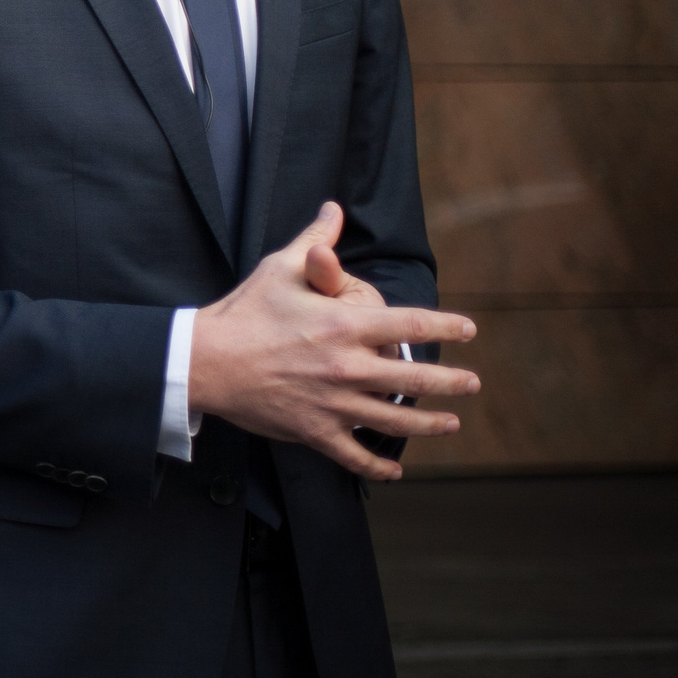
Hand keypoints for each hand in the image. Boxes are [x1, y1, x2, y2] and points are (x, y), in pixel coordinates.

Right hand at [189, 202, 479, 480]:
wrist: (205, 360)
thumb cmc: (244, 310)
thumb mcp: (280, 267)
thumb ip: (316, 240)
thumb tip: (333, 209)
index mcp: (344, 324)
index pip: (412, 324)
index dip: (447, 327)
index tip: (469, 329)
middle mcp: (347, 366)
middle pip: (415, 378)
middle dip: (452, 382)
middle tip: (472, 383)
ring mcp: (333, 402)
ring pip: (394, 419)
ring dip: (430, 423)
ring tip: (450, 422)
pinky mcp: (314, 430)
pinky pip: (355, 455)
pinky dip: (378, 465)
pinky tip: (395, 468)